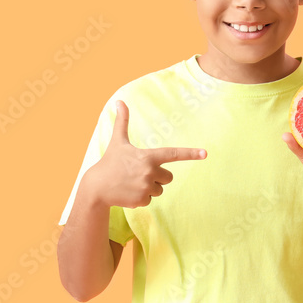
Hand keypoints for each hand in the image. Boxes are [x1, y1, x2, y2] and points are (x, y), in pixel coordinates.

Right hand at [85, 100, 205, 207]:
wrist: (97, 187)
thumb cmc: (110, 162)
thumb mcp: (117, 142)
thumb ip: (122, 122)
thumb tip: (119, 101)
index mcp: (148, 157)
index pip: (173, 154)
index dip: (190, 153)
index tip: (205, 153)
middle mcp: (149, 172)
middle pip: (169, 177)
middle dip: (159, 177)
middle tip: (140, 174)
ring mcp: (146, 187)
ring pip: (160, 190)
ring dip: (150, 188)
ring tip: (132, 183)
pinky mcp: (141, 200)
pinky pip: (150, 200)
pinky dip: (141, 198)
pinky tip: (129, 193)